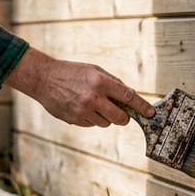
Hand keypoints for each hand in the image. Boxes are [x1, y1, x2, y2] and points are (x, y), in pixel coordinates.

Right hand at [4, 48, 154, 127]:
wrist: (44, 79)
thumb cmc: (71, 72)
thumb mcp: (94, 70)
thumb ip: (112, 83)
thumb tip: (129, 96)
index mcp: (101, 82)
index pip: (128, 97)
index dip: (142, 106)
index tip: (150, 113)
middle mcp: (93, 98)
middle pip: (120, 118)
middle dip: (124, 117)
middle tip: (123, 114)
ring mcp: (83, 111)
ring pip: (106, 123)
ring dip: (105, 117)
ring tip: (93, 104)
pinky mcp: (74, 120)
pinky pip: (92, 125)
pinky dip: (91, 119)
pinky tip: (81, 107)